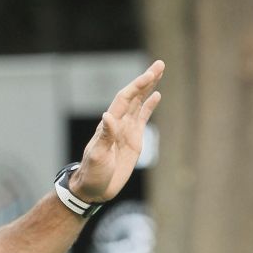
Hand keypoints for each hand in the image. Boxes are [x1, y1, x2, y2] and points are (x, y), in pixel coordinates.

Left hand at [69, 60, 164, 202]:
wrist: (93, 188)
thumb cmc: (92, 173)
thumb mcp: (98, 156)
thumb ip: (105, 137)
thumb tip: (108, 116)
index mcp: (109, 124)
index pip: (125, 99)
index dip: (137, 86)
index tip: (151, 74)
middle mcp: (118, 123)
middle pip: (133, 96)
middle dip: (146, 80)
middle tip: (160, 64)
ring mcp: (126, 130)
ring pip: (139, 103)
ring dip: (148, 88)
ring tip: (159, 72)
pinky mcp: (133, 140)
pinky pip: (142, 118)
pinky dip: (149, 106)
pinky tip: (156, 95)